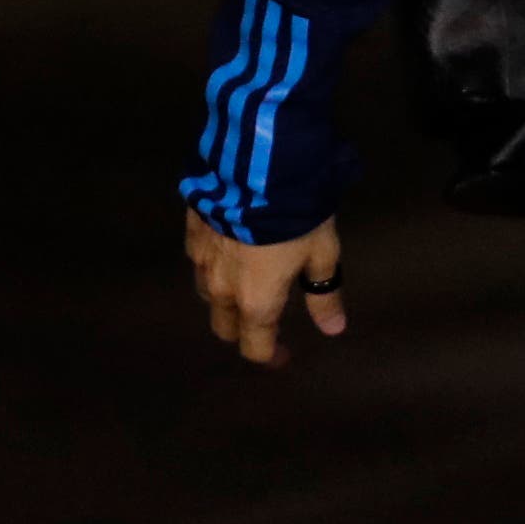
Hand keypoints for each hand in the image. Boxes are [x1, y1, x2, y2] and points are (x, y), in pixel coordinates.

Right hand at [186, 206, 346, 366]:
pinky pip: (199, 261)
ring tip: (243, 286)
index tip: (283, 355)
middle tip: (263, 322)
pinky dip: (213, 265)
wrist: (258, 168)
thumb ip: (324, 294)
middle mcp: (222, 290)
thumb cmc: (299, 215)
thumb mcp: (323, 253)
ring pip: (208, 296)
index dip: (270, 355)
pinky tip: (226, 252)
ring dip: (225, 299)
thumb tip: (333, 329)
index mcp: (256, 301)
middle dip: (243, 330)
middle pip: (225, 327)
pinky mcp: (191, 233)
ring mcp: (202, 261)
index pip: (256, 346)